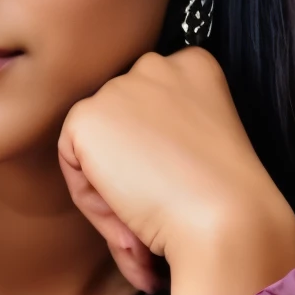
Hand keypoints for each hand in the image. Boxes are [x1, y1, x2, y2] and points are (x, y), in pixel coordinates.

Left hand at [57, 49, 294, 294]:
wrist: (223, 216)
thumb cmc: (224, 198)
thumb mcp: (201, 147)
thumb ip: (166, 140)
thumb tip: (129, 173)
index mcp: (193, 67)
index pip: (149, 111)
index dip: (154, 160)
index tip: (172, 193)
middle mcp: (155, 65)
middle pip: (120, 128)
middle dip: (130, 178)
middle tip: (154, 219)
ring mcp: (118, 88)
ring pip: (95, 149)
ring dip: (111, 197)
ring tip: (142, 229)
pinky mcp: (87, 117)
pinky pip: (71, 164)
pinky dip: (91, 201)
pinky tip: (126, 214)